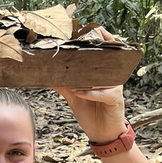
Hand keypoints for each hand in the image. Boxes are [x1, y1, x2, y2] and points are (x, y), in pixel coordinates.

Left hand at [53, 28, 126, 142]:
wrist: (102, 133)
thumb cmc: (90, 111)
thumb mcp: (73, 95)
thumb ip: (63, 83)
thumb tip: (45, 74)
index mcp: (102, 72)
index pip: (103, 50)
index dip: (96, 37)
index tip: (82, 29)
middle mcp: (111, 76)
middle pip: (108, 55)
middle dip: (96, 46)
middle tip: (80, 39)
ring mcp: (115, 87)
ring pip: (106, 73)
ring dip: (91, 71)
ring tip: (76, 66)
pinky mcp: (116, 100)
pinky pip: (104, 93)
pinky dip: (91, 92)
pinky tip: (79, 92)